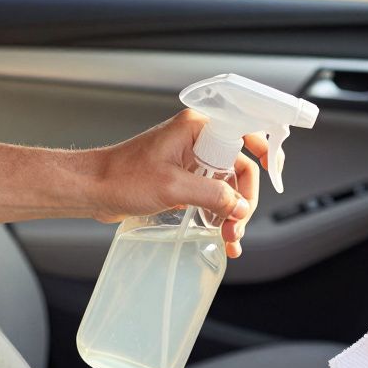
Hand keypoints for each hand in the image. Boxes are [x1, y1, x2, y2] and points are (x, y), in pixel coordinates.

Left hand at [88, 109, 268, 257]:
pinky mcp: (183, 179)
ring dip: (232, 214)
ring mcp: (191, 161)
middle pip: (239, 168)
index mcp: (196, 128)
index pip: (244, 134)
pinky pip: (212, 195)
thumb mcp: (173, 186)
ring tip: (229, 239)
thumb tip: (240, 208)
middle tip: (237, 227)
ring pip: (227, 186)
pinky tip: (221, 235)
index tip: (275, 170)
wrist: (92, 189)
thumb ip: (213, 195)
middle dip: (242, 200)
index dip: (263, 152)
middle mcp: (197, 141)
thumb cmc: (121, 177)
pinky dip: (219, 215)